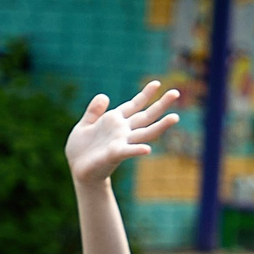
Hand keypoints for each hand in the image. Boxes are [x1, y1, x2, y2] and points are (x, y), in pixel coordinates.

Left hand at [68, 81, 182, 185]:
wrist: (77, 169)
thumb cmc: (81, 149)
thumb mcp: (84, 125)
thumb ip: (94, 111)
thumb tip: (104, 96)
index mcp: (115, 121)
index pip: (134, 105)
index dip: (145, 95)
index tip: (157, 83)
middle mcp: (122, 131)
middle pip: (146, 116)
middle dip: (161, 105)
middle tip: (176, 93)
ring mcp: (121, 142)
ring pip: (145, 133)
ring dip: (160, 126)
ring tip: (175, 117)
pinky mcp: (114, 155)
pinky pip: (127, 151)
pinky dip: (137, 150)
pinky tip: (147, 149)